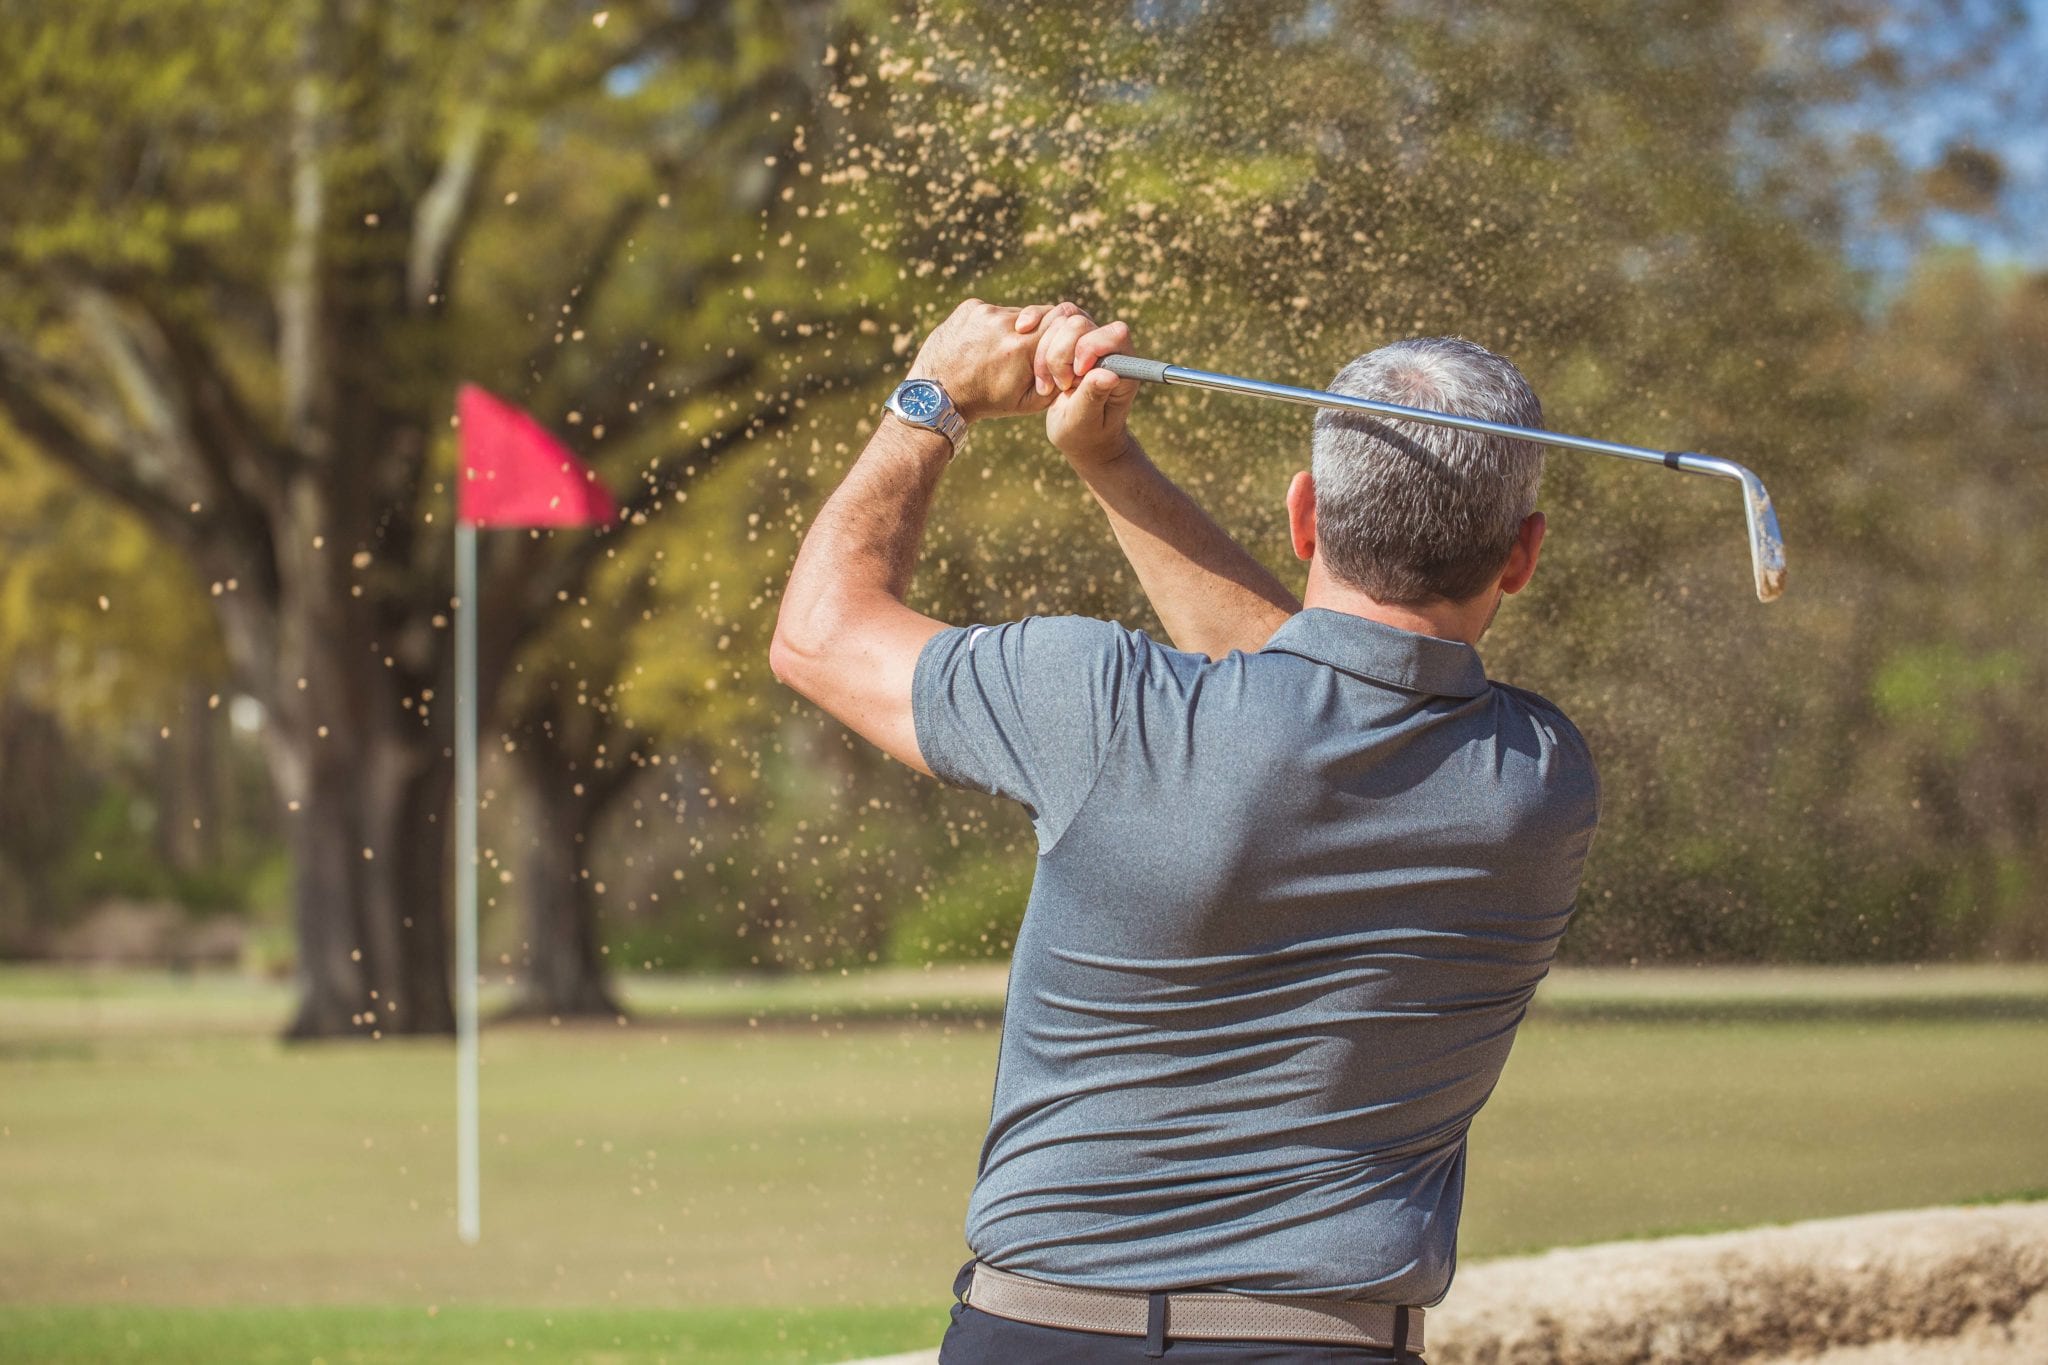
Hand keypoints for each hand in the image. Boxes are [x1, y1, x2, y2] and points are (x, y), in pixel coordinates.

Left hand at [906, 299, 1053, 423]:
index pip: (1061, 324)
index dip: (1062, 337)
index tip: (1056, 350)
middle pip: (1040, 316)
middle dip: (1039, 333)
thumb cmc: (988, 401)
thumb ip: (1059, 380)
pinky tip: (982, 345)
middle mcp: (1005, 323)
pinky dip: (993, 326)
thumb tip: (1081, 362)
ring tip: (1000, 353)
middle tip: (1028, 352)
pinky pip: (993, 311)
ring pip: (1015, 314)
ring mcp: (985, 312)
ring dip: (1015, 330)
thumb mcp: (1030, 402)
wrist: (938, 395)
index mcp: (1022, 347)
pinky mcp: (969, 307)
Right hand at [1018, 303, 1141, 467]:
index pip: (1114, 334)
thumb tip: (1110, 375)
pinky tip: (1036, 369)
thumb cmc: (1086, 434)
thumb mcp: (1085, 421)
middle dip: (1060, 354)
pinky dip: (1036, 344)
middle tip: (1061, 385)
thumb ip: (1094, 396)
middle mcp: (1107, 349)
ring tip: (1048, 387)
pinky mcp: (1068, 342)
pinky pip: (1048, 325)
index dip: (1089, 348)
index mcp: (1123, 367)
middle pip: (1080, 323)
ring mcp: (1087, 342)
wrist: (1078, 435)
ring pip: (1059, 322)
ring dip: (1045, 355)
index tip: (1076, 376)